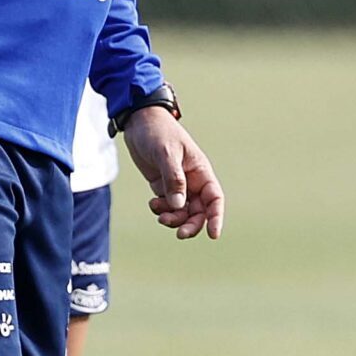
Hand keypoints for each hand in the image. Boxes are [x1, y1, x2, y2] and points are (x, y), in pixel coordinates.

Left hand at [120, 108, 224, 238]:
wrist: (139, 121)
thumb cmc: (158, 132)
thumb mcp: (166, 153)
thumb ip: (173, 180)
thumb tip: (179, 206)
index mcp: (200, 171)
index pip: (214, 199)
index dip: (216, 217)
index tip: (213, 234)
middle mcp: (192, 181)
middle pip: (199, 211)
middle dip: (191, 224)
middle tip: (179, 234)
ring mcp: (177, 185)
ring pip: (182, 212)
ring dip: (174, 219)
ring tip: (160, 216)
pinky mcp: (163, 186)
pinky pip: (167, 206)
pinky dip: (162, 210)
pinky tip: (153, 204)